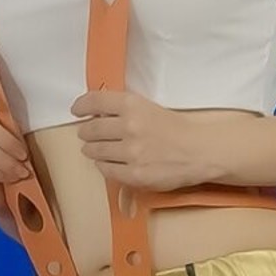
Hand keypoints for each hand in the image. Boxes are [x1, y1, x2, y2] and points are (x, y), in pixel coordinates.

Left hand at [69, 90, 215, 191]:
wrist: (198, 151)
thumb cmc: (175, 128)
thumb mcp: (149, 108)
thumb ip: (124, 109)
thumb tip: (95, 114)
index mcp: (133, 105)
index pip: (94, 101)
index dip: (81, 106)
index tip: (76, 111)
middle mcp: (129, 127)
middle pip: (91, 129)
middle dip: (85, 132)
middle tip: (86, 134)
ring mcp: (131, 153)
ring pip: (95, 151)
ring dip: (92, 150)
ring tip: (95, 149)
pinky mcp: (134, 174)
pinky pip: (105, 170)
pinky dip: (103, 165)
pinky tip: (108, 162)